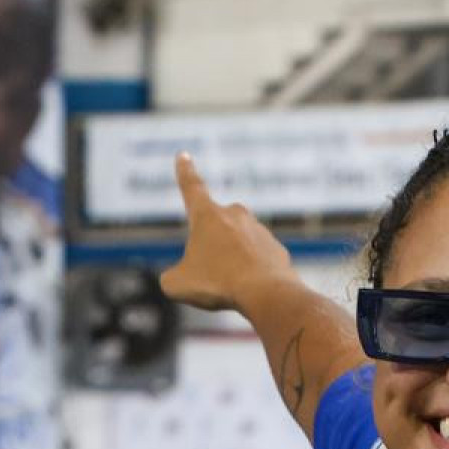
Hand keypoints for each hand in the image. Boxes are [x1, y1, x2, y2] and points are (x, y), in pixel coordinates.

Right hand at [159, 153, 295, 313]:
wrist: (266, 293)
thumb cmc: (217, 284)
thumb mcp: (177, 284)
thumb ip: (172, 276)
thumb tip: (181, 276)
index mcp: (206, 215)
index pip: (191, 187)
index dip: (184, 172)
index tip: (184, 155)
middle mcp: (234, 215)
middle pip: (214, 229)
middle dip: (210, 248)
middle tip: (211, 275)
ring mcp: (258, 230)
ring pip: (236, 248)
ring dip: (231, 265)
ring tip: (231, 287)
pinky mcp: (276, 248)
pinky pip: (256, 262)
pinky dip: (250, 276)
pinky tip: (251, 291)